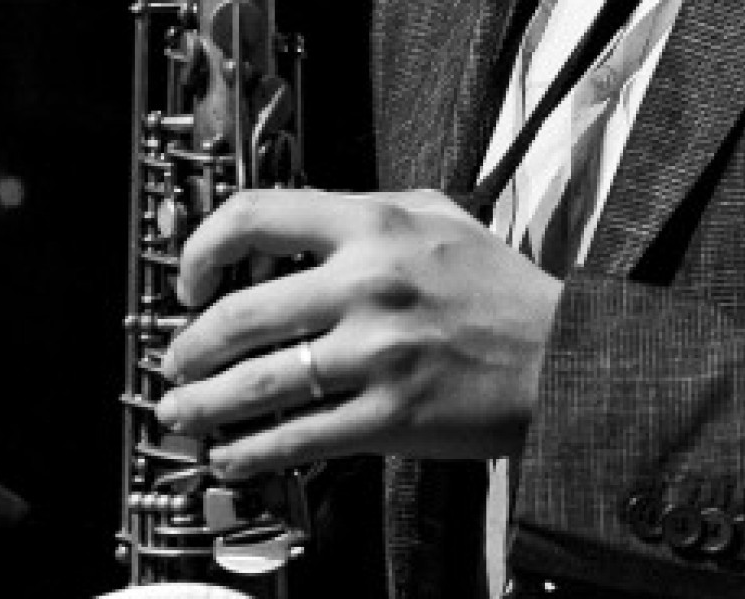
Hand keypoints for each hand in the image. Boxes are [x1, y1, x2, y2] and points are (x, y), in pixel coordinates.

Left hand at [156, 189, 560, 479]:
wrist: (568, 360)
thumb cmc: (508, 294)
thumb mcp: (443, 218)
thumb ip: (370, 212)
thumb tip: (297, 223)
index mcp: (377, 226)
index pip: (255, 217)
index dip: (201, 250)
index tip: (190, 280)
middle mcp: (370, 285)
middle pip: (238, 314)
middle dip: (188, 347)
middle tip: (176, 363)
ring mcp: (378, 354)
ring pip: (256, 383)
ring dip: (202, 404)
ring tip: (182, 412)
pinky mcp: (391, 416)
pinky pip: (298, 438)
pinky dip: (251, 452)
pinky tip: (233, 455)